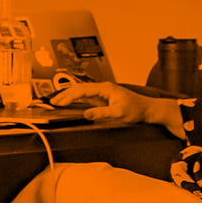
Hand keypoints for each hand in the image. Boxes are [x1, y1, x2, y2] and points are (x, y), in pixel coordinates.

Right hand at [50, 82, 185, 137]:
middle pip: (79, 88)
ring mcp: (103, 92)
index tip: (59, 103)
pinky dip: (76, 98)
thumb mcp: (119, 113)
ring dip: (69, 95)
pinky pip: (86, 96)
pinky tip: (70, 102)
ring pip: (81, 91)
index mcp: (105, 88)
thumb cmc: (137, 110)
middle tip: (52, 102)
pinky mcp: (104, 98)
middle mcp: (102, 88)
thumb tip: (86, 114)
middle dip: (65, 94)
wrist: (149, 110)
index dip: (69, 96)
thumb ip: (102, 113)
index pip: (82, 90)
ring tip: (57, 101)